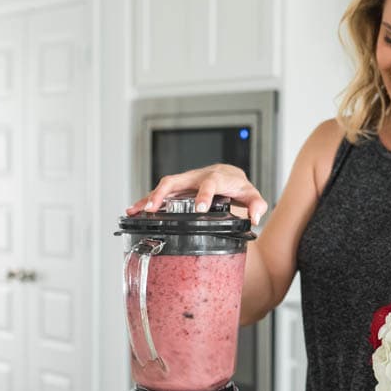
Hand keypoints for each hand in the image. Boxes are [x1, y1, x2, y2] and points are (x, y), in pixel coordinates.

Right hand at [126, 164, 267, 224]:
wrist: (228, 174)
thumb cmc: (237, 185)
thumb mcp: (250, 194)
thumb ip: (256, 204)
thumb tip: (255, 216)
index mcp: (216, 178)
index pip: (209, 183)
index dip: (204, 194)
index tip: (200, 208)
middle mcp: (196, 177)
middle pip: (176, 180)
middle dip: (163, 193)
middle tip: (153, 209)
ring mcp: (185, 182)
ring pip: (163, 186)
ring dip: (148, 197)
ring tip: (134, 210)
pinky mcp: (177, 188)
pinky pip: (160, 193)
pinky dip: (147, 200)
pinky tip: (134, 210)